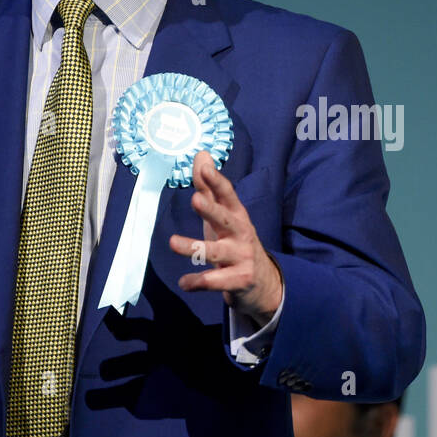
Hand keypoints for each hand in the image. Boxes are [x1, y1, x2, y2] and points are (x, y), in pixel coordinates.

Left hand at [170, 151, 282, 323]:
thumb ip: (209, 188)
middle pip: (226, 219)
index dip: (216, 181)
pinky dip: (198, 282)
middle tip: (195, 198)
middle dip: (211, 210)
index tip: (205, 168)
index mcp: (237, 215)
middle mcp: (241, 234)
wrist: (263, 282)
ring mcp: (241, 257)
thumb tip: (201, 154)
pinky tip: (183, 282)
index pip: (227, 195)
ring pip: (215, 252)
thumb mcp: (223, 215)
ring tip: (173, 242)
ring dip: (194, 247)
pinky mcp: (238, 280)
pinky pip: (215, 281)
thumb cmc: (235, 241)